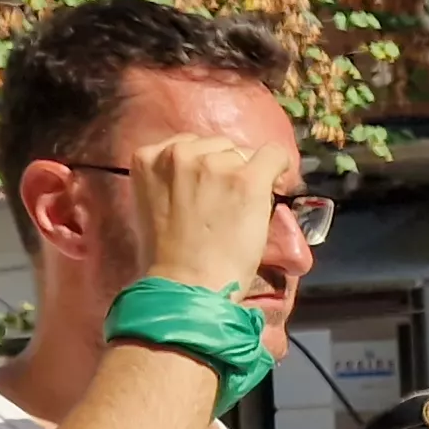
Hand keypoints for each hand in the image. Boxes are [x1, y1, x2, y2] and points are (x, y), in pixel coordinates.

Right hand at [126, 133, 283, 295]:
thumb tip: (205, 171)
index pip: (188, 144)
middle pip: (218, 145)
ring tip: (242, 207)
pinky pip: (274, 155)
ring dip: (248, 174)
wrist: (187, 285)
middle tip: (227, 203)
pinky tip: (277, 186)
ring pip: (244, 153)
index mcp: (148, 157)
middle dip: (226, 168)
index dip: (206, 165)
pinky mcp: (247, 178)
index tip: (212, 187)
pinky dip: (279, 168)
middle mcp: (178, 153)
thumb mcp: (153, 203)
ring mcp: (214, 164)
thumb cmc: (167, 257)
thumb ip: (170, 179)